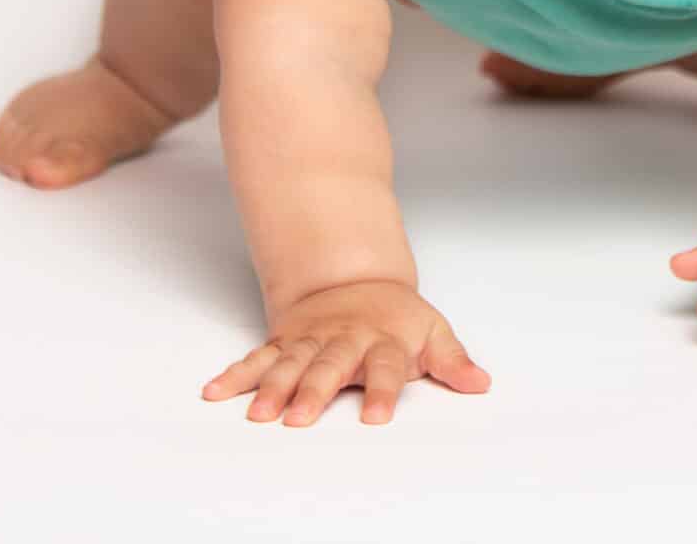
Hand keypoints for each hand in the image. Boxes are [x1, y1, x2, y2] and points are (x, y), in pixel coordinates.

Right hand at [201, 279, 490, 426]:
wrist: (354, 277)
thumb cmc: (396, 317)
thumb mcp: (432, 331)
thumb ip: (452, 360)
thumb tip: (481, 382)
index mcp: (381, 340)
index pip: (384, 367)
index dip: (382, 391)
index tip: (376, 418)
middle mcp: (342, 339)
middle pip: (327, 366)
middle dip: (313, 392)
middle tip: (300, 420)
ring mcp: (310, 339)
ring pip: (289, 363)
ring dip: (271, 387)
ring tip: (257, 413)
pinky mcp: (284, 341)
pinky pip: (257, 358)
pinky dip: (235, 374)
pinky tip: (215, 392)